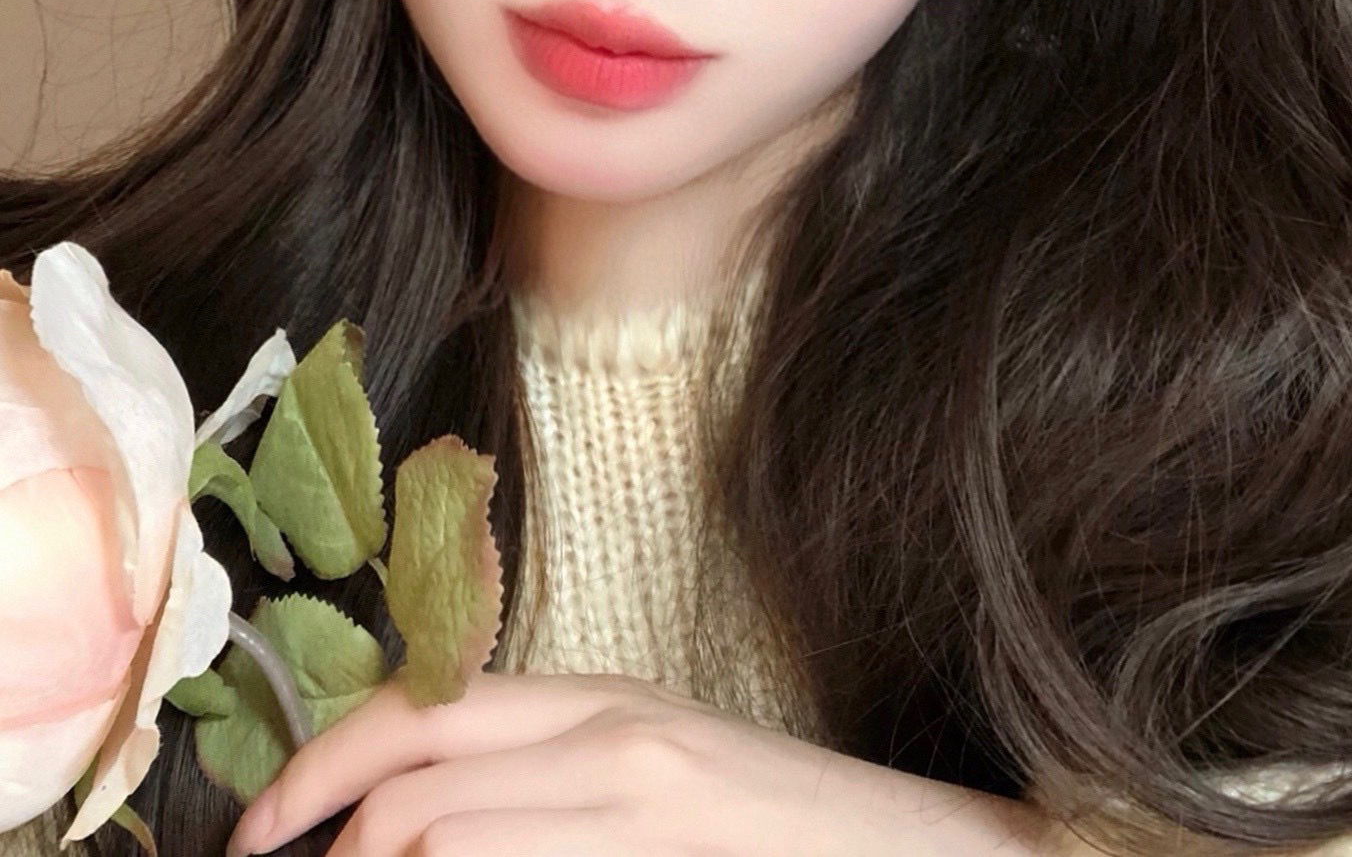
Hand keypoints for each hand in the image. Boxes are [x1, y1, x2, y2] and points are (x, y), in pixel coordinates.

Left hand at [224, 668, 1043, 856]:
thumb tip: (411, 814)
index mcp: (596, 696)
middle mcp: (611, 734)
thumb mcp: (646, 766)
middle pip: (411, 778)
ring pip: (444, 838)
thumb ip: (542, 772)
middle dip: (327, 841)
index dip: (314, 765)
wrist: (922, 850)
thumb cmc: (771, 821)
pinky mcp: (669, 856)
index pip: (418, 707)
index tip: (261, 831)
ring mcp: (644, 801)